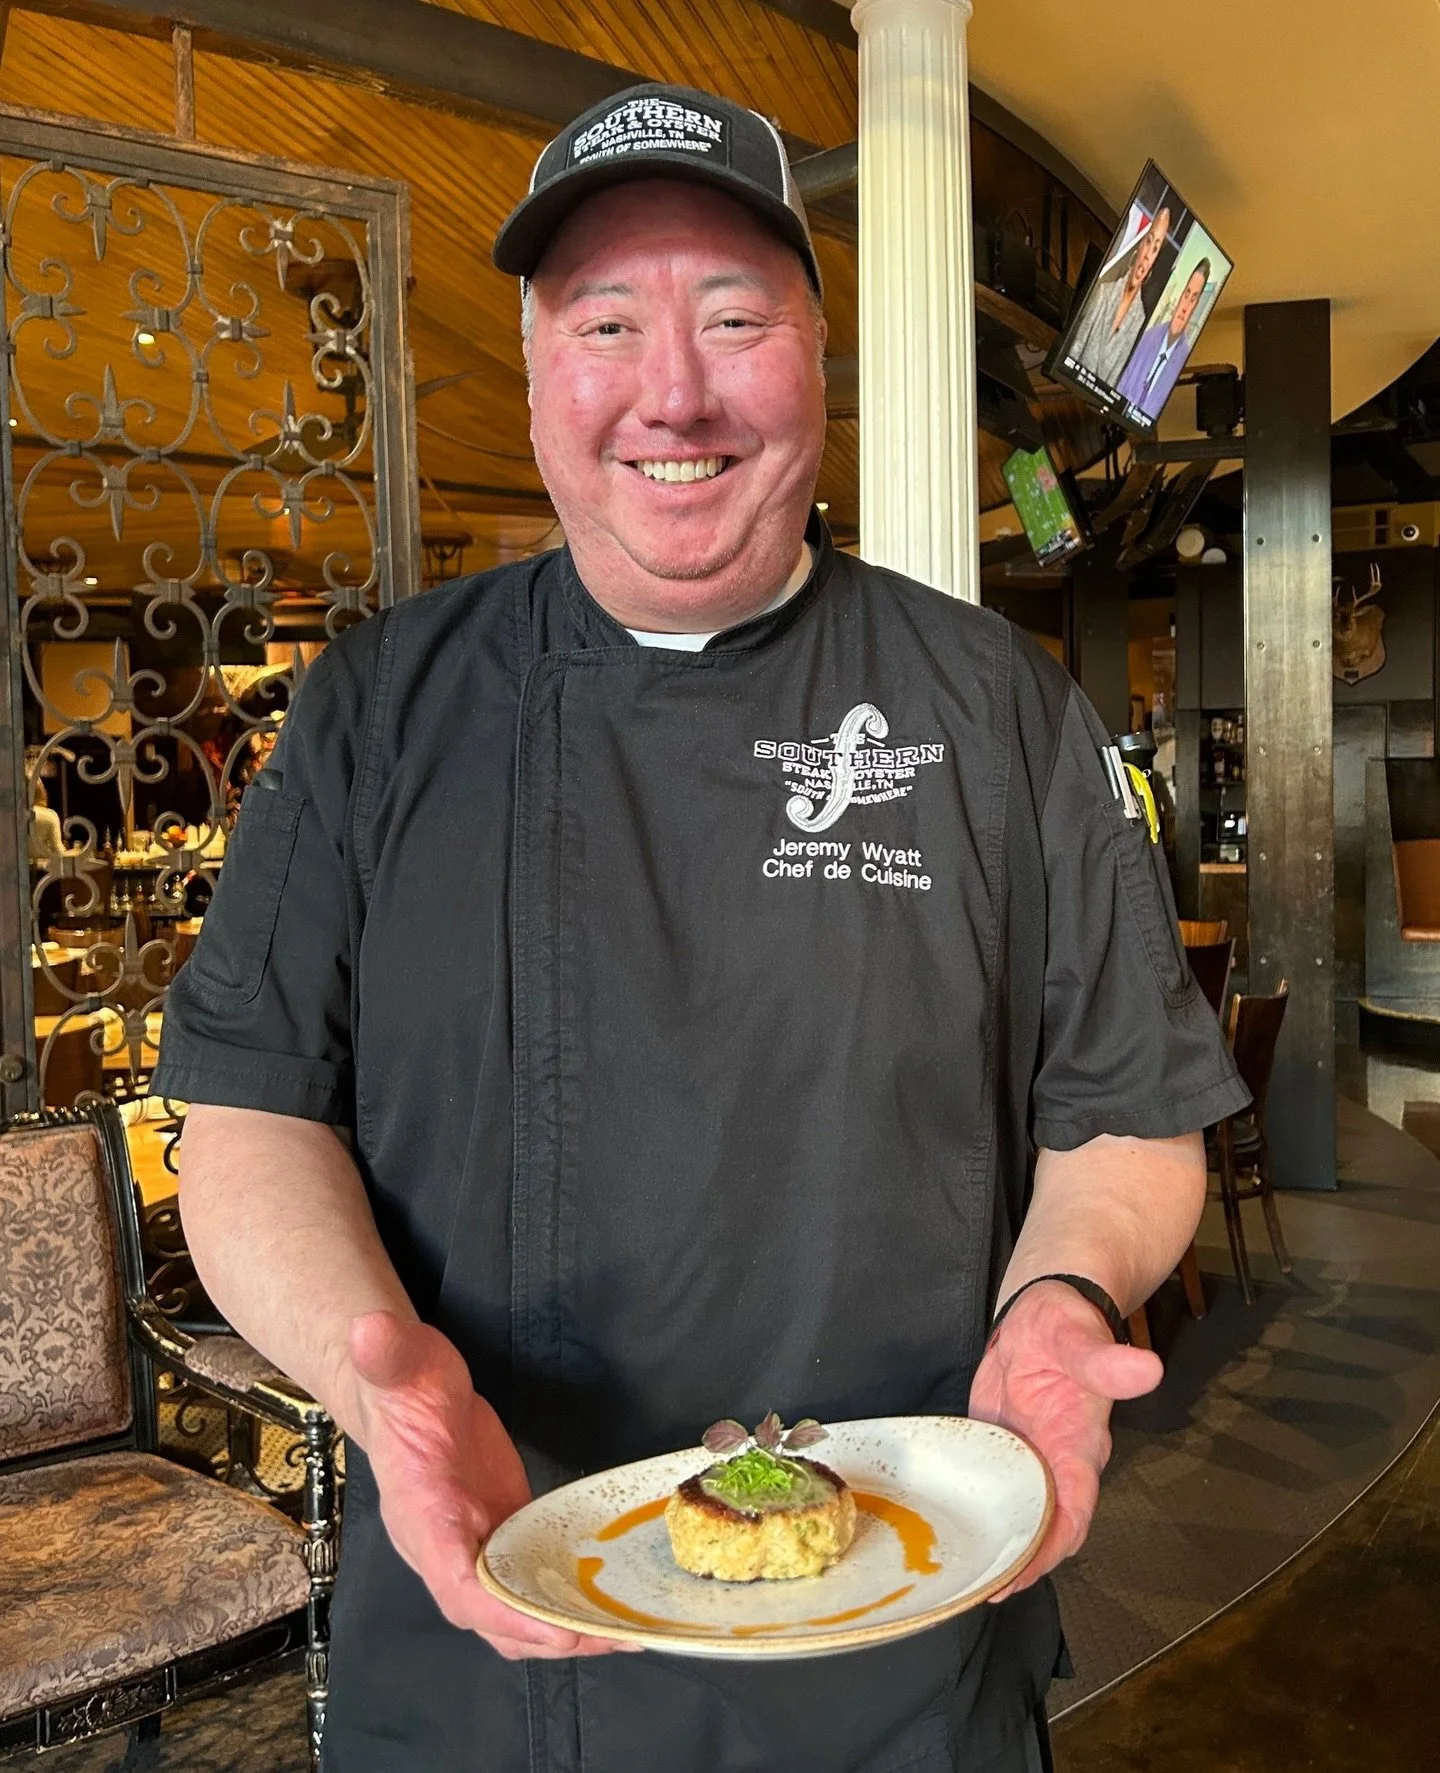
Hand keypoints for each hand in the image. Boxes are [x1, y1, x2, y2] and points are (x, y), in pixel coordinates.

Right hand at [346, 1310, 635, 1659]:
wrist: (404, 1390)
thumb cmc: (402, 1381)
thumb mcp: (400, 1360)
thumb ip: (389, 1352)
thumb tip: (369, 1329)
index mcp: (421, 1514)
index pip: (454, 1580)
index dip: (501, 1610)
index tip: (548, 1626)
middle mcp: (444, 1545)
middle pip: (490, 1614)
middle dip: (544, 1632)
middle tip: (606, 1637)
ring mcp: (473, 1545)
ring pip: (511, 1612)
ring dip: (560, 1629)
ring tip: (620, 1633)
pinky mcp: (499, 1533)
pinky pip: (528, 1584)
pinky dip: (562, 1602)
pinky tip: (607, 1603)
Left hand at [968, 1282, 1162, 1599]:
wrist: (1043, 1310)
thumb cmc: (1066, 1324)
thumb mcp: (1079, 1337)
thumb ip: (1105, 1361)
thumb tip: (1148, 1369)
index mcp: (1078, 1444)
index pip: (1072, 1512)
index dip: (1050, 1549)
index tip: (1018, 1578)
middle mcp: (1055, 1459)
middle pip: (1042, 1525)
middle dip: (1016, 1560)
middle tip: (972, 1587)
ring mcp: (1025, 1454)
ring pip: (1016, 1510)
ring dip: (995, 1540)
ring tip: (956, 1571)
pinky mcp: (998, 1443)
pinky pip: (989, 1484)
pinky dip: (975, 1507)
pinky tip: (947, 1522)